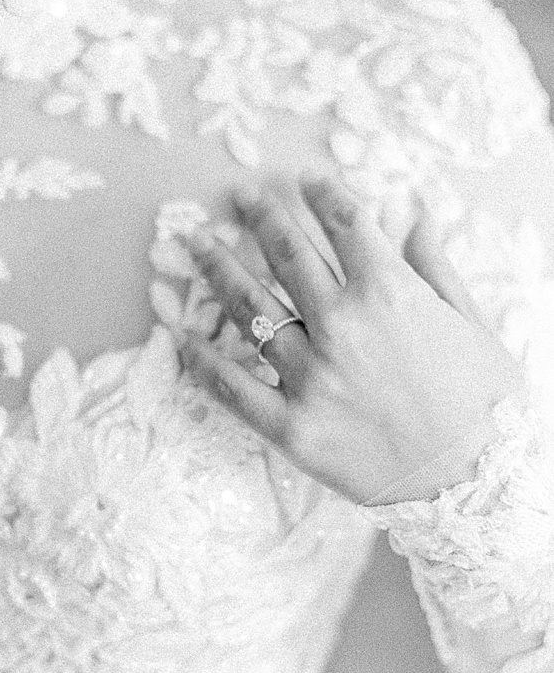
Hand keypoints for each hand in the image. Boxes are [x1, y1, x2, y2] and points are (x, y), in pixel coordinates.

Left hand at [180, 172, 525, 505]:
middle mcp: (342, 326)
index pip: (346, 223)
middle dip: (261, 216)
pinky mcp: (293, 427)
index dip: (321, 193)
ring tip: (199, 244)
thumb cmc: (488, 408)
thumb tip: (418, 213)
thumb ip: (436, 266)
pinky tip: (183, 339)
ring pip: (250, 307)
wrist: (480, 493)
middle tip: (240, 195)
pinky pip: (234, 387)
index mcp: (390, 294)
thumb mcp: (474, 326)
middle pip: (288, 253)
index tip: (304, 179)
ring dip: (219, 269)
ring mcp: (312, 376)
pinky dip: (204, 362)